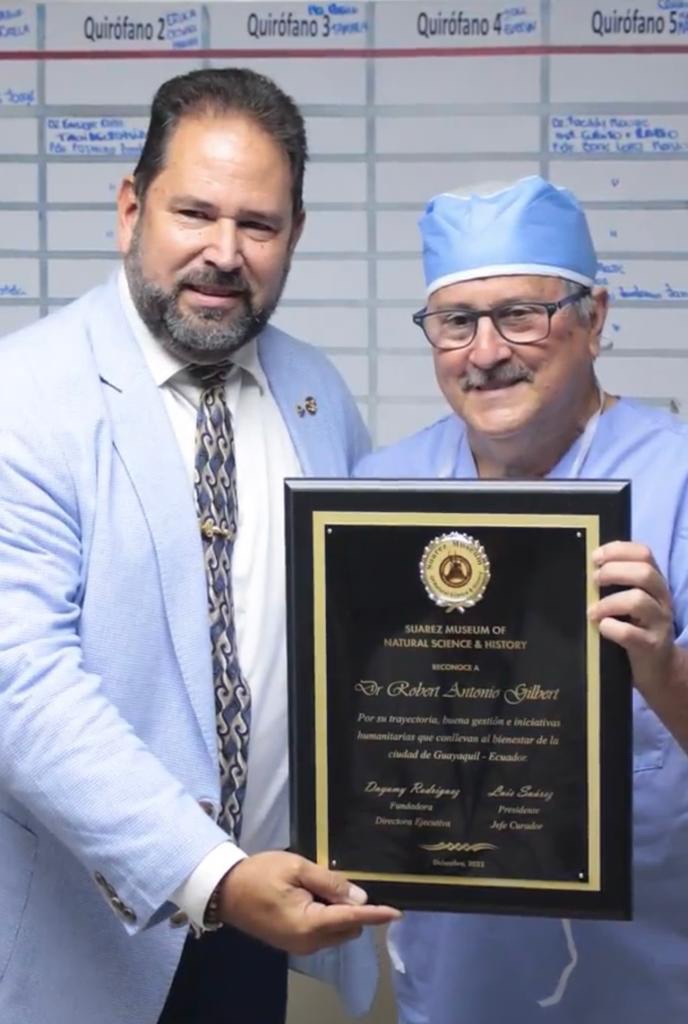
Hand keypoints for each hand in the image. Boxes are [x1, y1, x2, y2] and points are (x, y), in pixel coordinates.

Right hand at [217, 850, 401, 953]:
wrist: (225, 891)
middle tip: (337, 882)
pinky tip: (314, 897)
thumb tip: (360, 898)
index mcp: (309, 924)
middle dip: (354, 910)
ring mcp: (299, 946)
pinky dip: (327, 918)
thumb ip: (330, 882)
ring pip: (337, 933)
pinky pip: (322, 934)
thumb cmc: (260, 874)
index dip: (376, 915)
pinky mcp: (293, 943)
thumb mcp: (297, 868)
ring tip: (320, 886)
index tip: (398, 912)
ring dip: (339, 914)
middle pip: (348, 928)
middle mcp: (308, 942)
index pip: (352, 918)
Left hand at [587, 541, 674, 695]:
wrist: (660, 667)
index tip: (595, 557)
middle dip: (613, 572)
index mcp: (655, 582)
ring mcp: (659, 622)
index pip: (644, 553)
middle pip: (644, 573)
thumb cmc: (637, 628)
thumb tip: (588, 566)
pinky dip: (611, 628)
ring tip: (593, 612)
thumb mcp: (632, 601)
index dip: (618, 550)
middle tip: (594, 581)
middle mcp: (661, 598)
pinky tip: (602, 628)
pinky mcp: (651, 646)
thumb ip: (618, 582)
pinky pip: (629, 633)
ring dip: (608, 603)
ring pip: (638, 600)